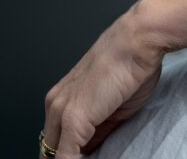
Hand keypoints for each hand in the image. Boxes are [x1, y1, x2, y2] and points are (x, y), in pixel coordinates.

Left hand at [41, 7, 163, 157]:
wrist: (138, 40)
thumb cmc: (132, 64)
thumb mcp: (114, 107)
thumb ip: (98, 132)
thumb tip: (89, 151)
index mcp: (63, 98)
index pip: (55, 141)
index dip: (66, 156)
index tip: (83, 158)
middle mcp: (56, 104)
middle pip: (48, 149)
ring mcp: (61, 111)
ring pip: (52, 155)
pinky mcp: (72, 119)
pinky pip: (64, 158)